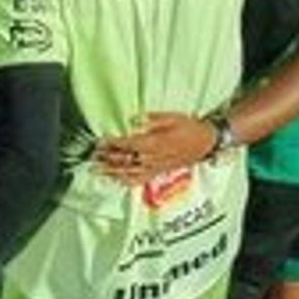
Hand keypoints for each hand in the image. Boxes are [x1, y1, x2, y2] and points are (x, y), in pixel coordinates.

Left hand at [93, 114, 217, 186]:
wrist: (206, 142)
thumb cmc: (190, 128)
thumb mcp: (172, 117)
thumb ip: (153, 119)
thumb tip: (136, 119)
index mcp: (156, 143)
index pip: (129, 145)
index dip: (113, 144)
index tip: (100, 141)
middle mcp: (154, 158)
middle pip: (126, 160)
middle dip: (107, 159)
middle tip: (92, 157)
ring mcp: (156, 167)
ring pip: (130, 172)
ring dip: (112, 172)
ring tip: (97, 171)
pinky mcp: (159, 172)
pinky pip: (141, 179)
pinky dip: (128, 181)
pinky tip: (117, 181)